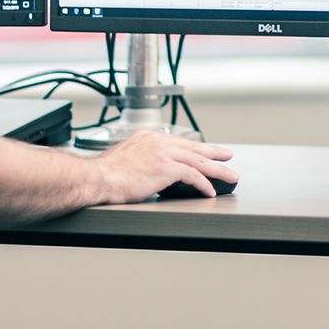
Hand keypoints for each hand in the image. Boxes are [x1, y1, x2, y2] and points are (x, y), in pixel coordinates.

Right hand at [92, 131, 237, 203]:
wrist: (99, 178)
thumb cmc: (106, 174)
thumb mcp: (126, 159)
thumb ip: (141, 160)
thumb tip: (150, 171)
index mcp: (147, 137)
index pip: (178, 142)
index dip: (195, 148)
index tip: (205, 151)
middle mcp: (157, 141)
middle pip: (193, 146)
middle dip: (213, 152)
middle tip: (227, 155)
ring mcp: (163, 153)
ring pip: (199, 160)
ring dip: (217, 169)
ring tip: (230, 176)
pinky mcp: (166, 167)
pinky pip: (193, 175)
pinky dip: (204, 183)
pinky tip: (210, 191)